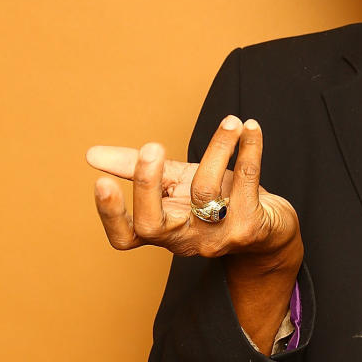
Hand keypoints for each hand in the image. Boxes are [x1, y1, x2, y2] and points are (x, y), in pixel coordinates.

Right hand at [87, 115, 300, 264]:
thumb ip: (138, 168)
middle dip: (146, 185)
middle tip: (150, 147)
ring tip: (230, 121)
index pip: (125, 236)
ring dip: (217, 149)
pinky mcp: (249, 229)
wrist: (270, 231)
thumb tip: (91, 155)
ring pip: (205, 191)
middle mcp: (184, 240)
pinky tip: (249, 130)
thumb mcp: (176, 183)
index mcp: (162, 230)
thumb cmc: (216, 202)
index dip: (111, 215)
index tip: (100, 182)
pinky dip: (249, 151)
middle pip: (153, 226)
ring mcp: (216, 238)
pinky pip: (247, 183)